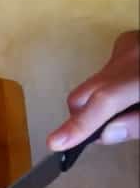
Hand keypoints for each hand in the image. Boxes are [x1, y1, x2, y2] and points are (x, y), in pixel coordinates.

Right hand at [48, 30, 139, 149]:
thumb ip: (139, 123)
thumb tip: (105, 135)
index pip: (103, 102)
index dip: (79, 126)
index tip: (56, 144)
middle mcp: (131, 56)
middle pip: (85, 94)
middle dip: (84, 117)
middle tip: (102, 133)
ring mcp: (127, 47)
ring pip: (92, 84)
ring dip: (99, 103)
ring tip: (127, 107)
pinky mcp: (128, 43)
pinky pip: (104, 72)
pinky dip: (110, 88)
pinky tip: (130, 91)